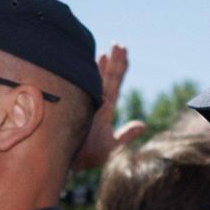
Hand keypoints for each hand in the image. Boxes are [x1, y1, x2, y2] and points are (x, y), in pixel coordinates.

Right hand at [73, 43, 144, 170]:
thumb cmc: (87, 156)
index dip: (119, 67)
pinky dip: (84, 77)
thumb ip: (126, 135)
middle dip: (113, 61)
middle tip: (119, 44)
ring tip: (106, 51)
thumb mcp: (111, 147)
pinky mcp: (74, 108)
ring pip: (94, 81)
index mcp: (105, 108)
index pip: (115, 83)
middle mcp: (95, 103)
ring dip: (101, 66)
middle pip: (107, 78)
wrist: (66, 164)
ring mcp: (84, 104)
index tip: (124, 51)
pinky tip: (86, 67)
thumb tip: (143, 125)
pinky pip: (80, 89)